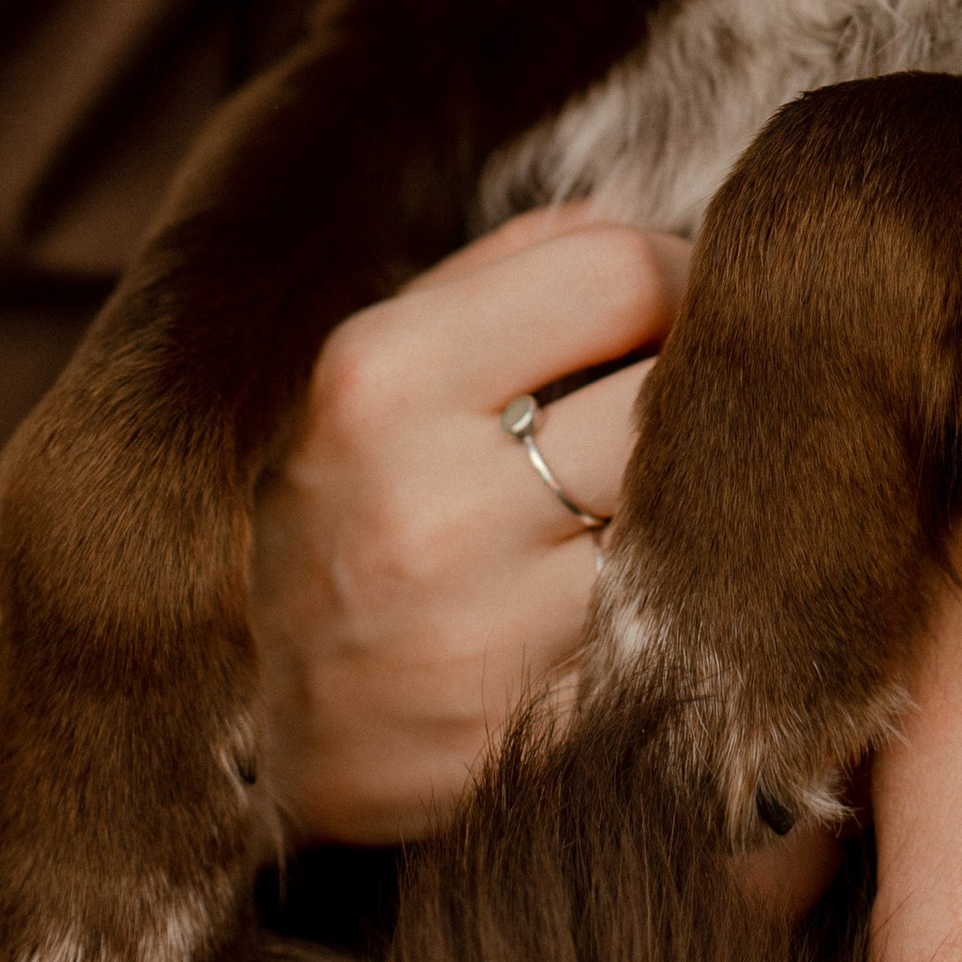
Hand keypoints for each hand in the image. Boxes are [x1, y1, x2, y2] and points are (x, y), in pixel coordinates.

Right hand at [250, 204, 688, 843]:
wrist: (249, 735)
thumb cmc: (336, 509)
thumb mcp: (373, 365)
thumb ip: (508, 269)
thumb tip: (644, 216)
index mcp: (381, 380)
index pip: (617, 273)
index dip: (683, 272)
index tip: (691, 299)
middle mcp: (429, 511)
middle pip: (670, 399)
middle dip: (707, 390)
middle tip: (712, 398)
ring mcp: (485, 645)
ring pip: (694, 525)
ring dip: (712, 503)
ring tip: (690, 497)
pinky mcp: (538, 745)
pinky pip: (689, 641)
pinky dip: (704, 609)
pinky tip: (673, 598)